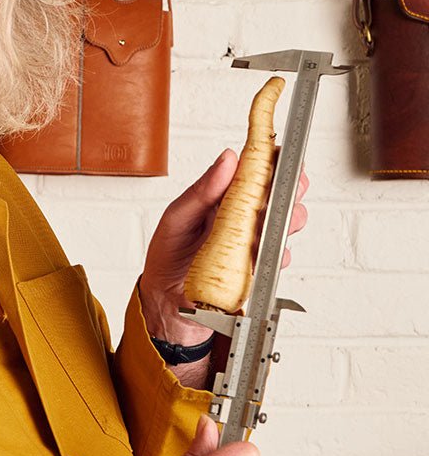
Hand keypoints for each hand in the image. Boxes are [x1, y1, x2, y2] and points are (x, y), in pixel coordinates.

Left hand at [140, 151, 309, 343]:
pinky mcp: (256, 268)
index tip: (280, 153)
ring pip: (284, 225)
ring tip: (278, 219)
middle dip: (290, 188)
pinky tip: (262, 255)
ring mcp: (251, 243)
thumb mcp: (177, 218)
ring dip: (288, 220)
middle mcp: (240, 219)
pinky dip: (276, 255)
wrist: (165, 302)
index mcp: (221, 200)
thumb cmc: (167, 257)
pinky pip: (277, 259)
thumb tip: (227, 159)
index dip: (271, 162)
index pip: (253, 174)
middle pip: (277, 197)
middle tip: (290, 186)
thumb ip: (201, 191)